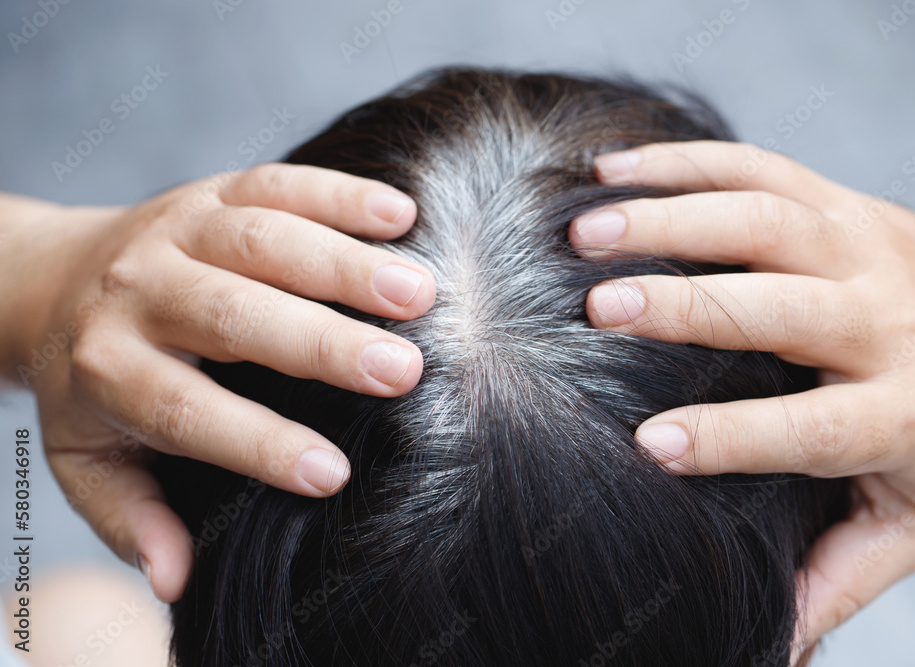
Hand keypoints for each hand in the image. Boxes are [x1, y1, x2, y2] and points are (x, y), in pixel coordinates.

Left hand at [0, 165, 435, 601]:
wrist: (63, 278)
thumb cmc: (97, 383)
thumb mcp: (89, 459)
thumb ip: (131, 518)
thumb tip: (178, 578)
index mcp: (108, 369)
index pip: (184, 410)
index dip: (257, 444)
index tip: (332, 476)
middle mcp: (139, 291)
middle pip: (232, 314)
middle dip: (321, 344)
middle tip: (405, 372)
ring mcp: (179, 230)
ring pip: (263, 238)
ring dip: (346, 264)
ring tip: (421, 293)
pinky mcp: (213, 190)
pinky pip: (278, 181)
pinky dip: (341, 194)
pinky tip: (402, 215)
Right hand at [569, 141, 914, 659]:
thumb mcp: (911, 519)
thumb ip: (840, 577)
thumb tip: (773, 643)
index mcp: (903, 413)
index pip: (812, 428)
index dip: (730, 437)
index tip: (646, 444)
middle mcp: (886, 322)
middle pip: (785, 306)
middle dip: (688, 306)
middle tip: (598, 307)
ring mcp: (863, 248)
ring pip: (764, 219)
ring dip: (670, 218)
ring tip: (586, 232)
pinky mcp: (840, 202)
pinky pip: (758, 166)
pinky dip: (681, 163)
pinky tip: (610, 171)